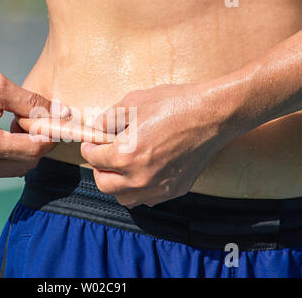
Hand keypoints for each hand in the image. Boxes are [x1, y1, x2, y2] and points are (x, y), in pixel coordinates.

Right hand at [0, 63, 69, 181]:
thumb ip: (32, 102)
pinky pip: (1, 170)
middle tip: (32, 120)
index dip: (49, 136)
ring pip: (17, 169)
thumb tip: (62, 113)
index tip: (52, 120)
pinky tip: (3, 136)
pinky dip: (10, 156)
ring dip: (25, 151)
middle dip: (38, 143)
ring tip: (15, 126)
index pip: (35, 150)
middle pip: (29, 163)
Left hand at [81, 83, 232, 207]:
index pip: (94, 159)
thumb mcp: (134, 102)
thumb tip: (96, 127)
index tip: (90, 144)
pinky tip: (143, 174)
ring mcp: (159, 187)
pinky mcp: (175, 190)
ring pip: (125, 198)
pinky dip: (139, 190)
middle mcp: (140, 178)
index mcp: (126, 155)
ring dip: (117, 185)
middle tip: (103, 157)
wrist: (213, 115)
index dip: (88, 149)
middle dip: (99, 169)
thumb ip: (109, 118)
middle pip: (105, 185)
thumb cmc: (175, 104)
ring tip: (121, 168)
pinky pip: (148, 199)